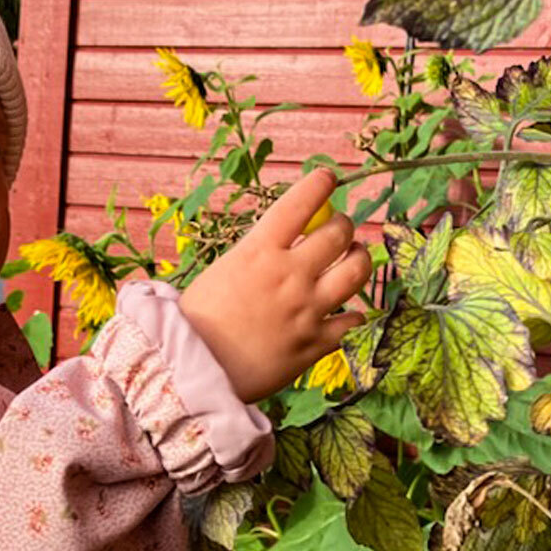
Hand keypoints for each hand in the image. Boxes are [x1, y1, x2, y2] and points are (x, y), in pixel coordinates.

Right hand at [179, 169, 372, 402]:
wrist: (192, 372)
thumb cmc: (199, 319)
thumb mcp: (224, 270)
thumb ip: (259, 252)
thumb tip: (285, 238)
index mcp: (260, 251)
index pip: (301, 201)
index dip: (319, 183)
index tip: (327, 177)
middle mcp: (290, 275)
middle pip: (340, 231)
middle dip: (342, 225)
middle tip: (337, 228)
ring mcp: (308, 310)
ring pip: (358, 270)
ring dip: (358, 259)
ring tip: (352, 259)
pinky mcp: (317, 344)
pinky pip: (353, 319)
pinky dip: (350, 314)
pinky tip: (341, 313)